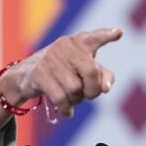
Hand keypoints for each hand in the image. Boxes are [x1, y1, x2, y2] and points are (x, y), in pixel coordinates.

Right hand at [1, 27, 121, 116]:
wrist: (26, 75)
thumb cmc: (62, 71)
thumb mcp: (83, 71)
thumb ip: (102, 76)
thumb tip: (106, 88)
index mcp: (79, 42)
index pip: (94, 38)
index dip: (106, 36)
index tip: (119, 33)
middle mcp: (65, 46)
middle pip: (91, 72)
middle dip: (93, 90)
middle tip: (90, 96)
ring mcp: (51, 58)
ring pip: (75, 89)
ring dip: (77, 100)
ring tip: (72, 99)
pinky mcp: (39, 73)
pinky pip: (60, 98)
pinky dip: (66, 109)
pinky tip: (67, 112)